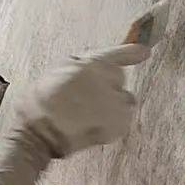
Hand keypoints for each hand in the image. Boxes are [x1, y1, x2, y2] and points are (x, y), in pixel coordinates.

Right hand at [14, 43, 151, 158]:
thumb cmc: (40, 104)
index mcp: (89, 65)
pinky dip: (113, 124)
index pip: (115, 54)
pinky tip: (94, 126)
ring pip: (125, 99)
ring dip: (113, 105)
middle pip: (118, 77)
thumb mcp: (55, 72)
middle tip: (87, 100)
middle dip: (108, 86)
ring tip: (90, 116)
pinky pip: (124, 119)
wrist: (40, 133)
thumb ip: (79, 66)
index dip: (130, 52)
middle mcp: (106, 80)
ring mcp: (115, 102)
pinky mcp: (120, 122)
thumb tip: (92, 65)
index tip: (144, 51)